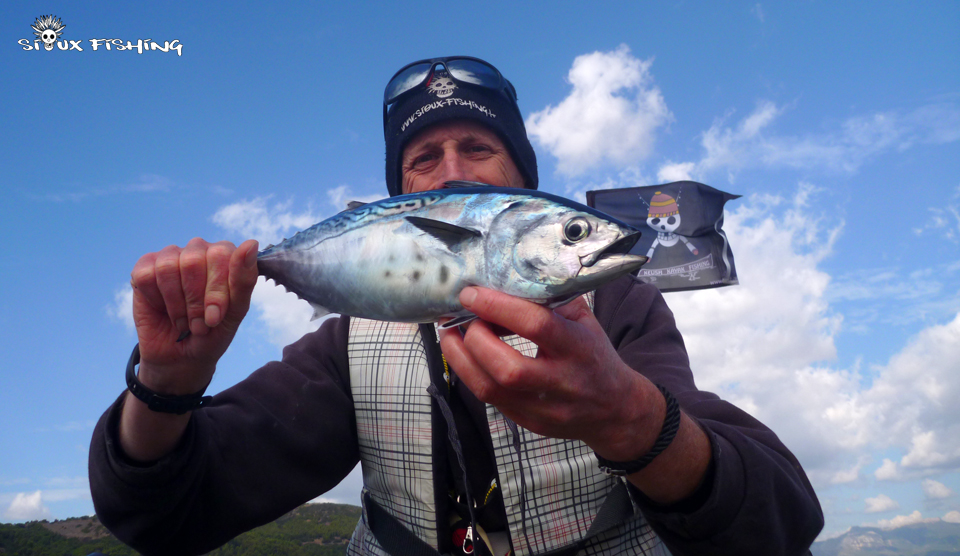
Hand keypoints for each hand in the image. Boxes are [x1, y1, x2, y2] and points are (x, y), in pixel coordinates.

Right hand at [129, 238, 259, 394]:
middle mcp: (199, 250)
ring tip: (183, 320)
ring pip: (168, 267)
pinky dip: (156, 300)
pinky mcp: (145, 268)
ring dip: (176, 304)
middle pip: (193, 260)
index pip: (222, 255)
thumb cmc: (213, 332)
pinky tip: (162, 308)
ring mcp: (171, 256)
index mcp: (226, 255)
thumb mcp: (235, 312)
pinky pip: (145, 275)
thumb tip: (251, 244)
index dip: (216, 290)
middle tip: (199, 323)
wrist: (182, 357)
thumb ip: (244, 280)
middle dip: (195, 301)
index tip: (215, 318)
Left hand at [438, 287, 662, 460]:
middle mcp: (562, 382)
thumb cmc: (594, 356)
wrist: (615, 410)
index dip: (498, 307)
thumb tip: (509, 279)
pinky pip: (489, 400)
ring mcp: (544, 408)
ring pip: (491, 390)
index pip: (536, 326)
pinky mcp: (529, 423)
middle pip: (508, 368)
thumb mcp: (584, 321)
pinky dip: (470, 374)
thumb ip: (552, 299)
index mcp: (579, 348)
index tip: (471, 294)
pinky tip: (465, 355)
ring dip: (461, 359)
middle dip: (476, 339)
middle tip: (463, 318)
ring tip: (450, 335)